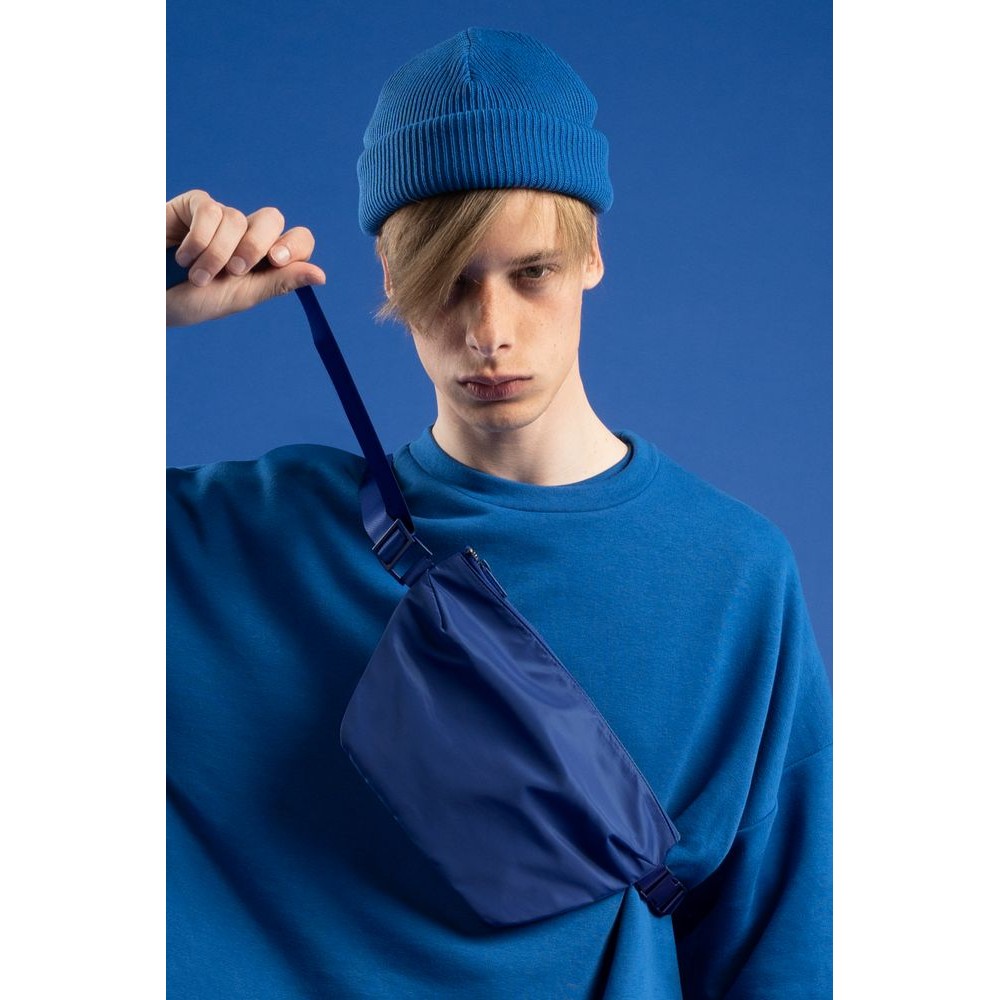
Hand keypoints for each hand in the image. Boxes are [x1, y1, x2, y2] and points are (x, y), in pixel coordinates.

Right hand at [166, 190, 325, 326]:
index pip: (297, 240)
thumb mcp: (239, 297)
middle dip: (254, 247)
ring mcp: (220, 218)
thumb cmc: (189, 301)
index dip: (294, 245)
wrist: (145, 295)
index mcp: (264, 260)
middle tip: (232, 271)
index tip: (275, 259)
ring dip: (216, 253)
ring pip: (238, 218)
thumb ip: (279, 283)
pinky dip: (199, 239)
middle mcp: (245, 235)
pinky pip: (210, 209)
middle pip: (272, 218)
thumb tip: (322, 275)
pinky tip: (183, 257)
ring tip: (195, 275)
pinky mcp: (193, 206)